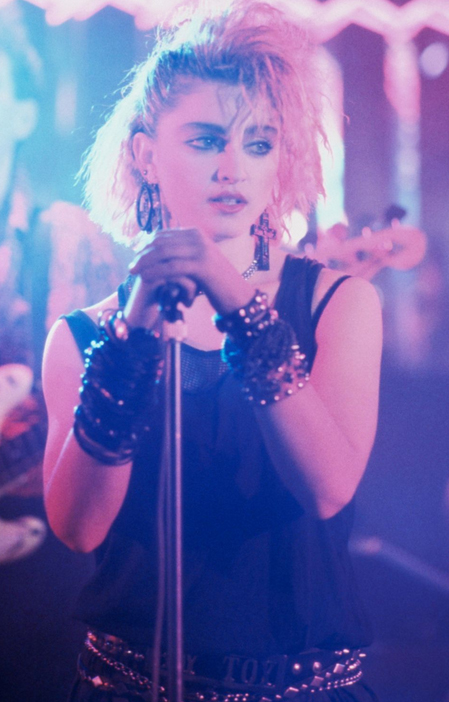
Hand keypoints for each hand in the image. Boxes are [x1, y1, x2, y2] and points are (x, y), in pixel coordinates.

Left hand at [127, 227, 254, 322]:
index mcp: (195, 234)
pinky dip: (155, 272)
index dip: (145, 245)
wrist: (237, 295)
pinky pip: (171, 267)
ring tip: (133, 272)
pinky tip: (145, 278)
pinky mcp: (201, 266)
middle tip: (131, 266)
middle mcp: (198, 238)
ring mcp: (201, 250)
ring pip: (164, 253)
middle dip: (142, 254)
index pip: (163, 235)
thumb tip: (158, 253)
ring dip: (145, 262)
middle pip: (161, 242)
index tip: (134, 257)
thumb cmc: (216, 283)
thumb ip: (181, 255)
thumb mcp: (197, 264)